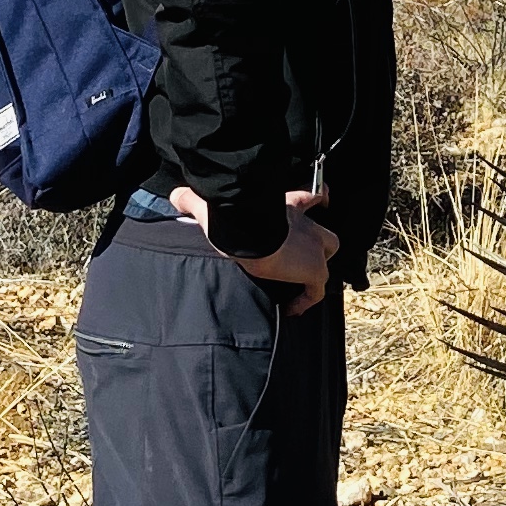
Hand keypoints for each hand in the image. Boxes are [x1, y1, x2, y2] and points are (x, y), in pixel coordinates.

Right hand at [170, 185, 339, 315]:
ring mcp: (314, 247)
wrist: (248, 226)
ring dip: (317, 270)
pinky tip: (293, 309)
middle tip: (304, 259)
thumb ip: (195, 199)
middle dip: (320, 246)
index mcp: (287, 205)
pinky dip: (307, 300)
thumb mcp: (215, 204)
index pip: (313, 196)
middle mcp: (305, 224)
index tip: (323, 202)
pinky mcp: (314, 269)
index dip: (320, 198)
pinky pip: (317, 290)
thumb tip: (177, 196)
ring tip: (300, 285)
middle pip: (328, 235)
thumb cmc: (233, 213)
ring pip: (329, 259)